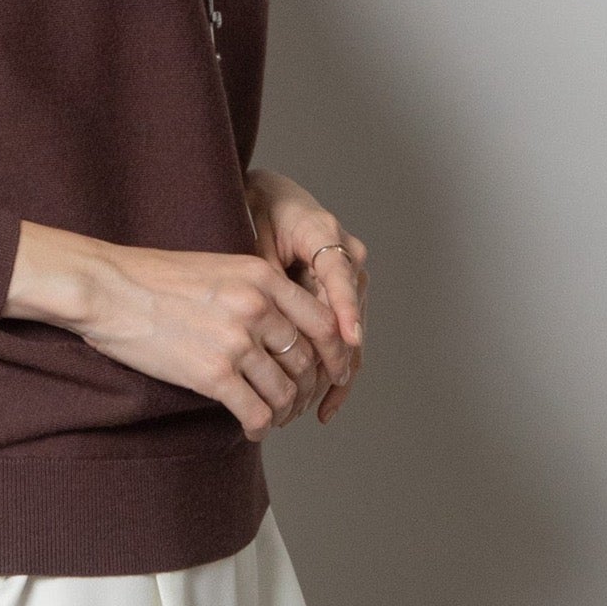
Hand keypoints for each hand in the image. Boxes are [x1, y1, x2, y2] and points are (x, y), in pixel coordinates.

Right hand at [74, 239, 353, 442]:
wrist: (108, 288)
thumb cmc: (153, 277)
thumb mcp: (218, 267)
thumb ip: (255, 291)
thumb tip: (283, 326)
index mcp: (262, 277)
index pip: (324, 321)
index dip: (335, 353)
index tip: (335, 371)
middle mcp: (257, 307)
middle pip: (308, 360)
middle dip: (308, 388)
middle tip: (297, 402)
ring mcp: (236, 341)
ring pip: (286, 391)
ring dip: (284, 412)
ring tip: (272, 416)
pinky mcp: (213, 374)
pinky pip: (256, 412)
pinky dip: (259, 426)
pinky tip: (251, 428)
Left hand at [245, 168, 368, 425]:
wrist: (269, 196)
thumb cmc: (258, 208)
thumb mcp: (255, 234)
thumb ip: (268, 275)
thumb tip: (274, 319)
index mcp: (324, 233)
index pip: (339, 275)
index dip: (345, 310)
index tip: (347, 341)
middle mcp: (348, 256)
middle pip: (349, 315)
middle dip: (334, 359)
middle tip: (313, 396)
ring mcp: (350, 278)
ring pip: (351, 333)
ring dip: (335, 373)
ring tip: (317, 409)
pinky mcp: (344, 297)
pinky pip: (344, 337)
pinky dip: (335, 369)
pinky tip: (325, 404)